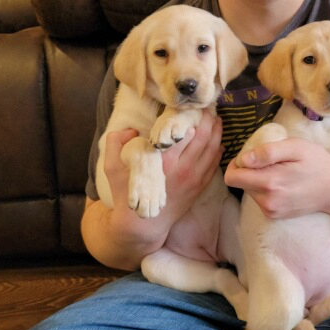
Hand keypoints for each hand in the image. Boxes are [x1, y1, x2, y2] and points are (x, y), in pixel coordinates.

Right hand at [101, 111, 223, 241]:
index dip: (189, 116)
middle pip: (203, 137)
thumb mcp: (112, 167)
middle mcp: (182, 169)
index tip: (190, 105)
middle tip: (208, 107)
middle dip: (208, 119)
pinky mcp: (198, 188)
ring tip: (215, 119)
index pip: (182, 131)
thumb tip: (130, 130)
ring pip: (212, 150)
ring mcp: (193, 179)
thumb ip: (115, 143)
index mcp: (162, 161)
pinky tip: (217, 141)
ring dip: (216, 132)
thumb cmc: (126, 194)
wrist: (142, 225)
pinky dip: (218, 151)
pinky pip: (213, 165)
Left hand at [224, 137, 329, 218]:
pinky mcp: (275, 216)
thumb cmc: (317, 163)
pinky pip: (259, 199)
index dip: (237, 163)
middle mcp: (267, 202)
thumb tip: (243, 160)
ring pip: (249, 191)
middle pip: (240, 184)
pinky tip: (283, 183)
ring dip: (257, 180)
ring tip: (280, 172)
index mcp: (270, 183)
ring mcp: (271, 211)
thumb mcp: (295, 147)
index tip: (252, 156)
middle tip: (271, 162)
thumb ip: (268, 152)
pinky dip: (265, 189)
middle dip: (249, 171)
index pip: (232, 177)